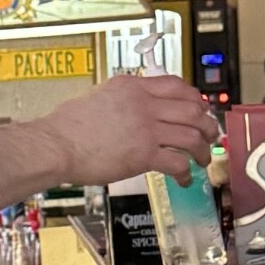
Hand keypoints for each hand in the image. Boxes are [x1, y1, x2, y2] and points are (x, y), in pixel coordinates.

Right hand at [46, 74, 218, 187]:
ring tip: (202, 159)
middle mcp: (143, 103)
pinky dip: (186, 172)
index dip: (194, 98)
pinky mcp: (144, 154)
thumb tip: (131, 111)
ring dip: (202, 149)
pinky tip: (184, 179)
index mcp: (132, 86)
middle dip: (206, 124)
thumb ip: (121, 100)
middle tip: (209, 135)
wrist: (55, 144)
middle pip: (192, 109)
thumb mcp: (98, 97)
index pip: (176, 85)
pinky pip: (178, 162)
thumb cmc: (66, 127)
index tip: (199, 108)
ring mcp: (146, 128)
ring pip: (192, 135)